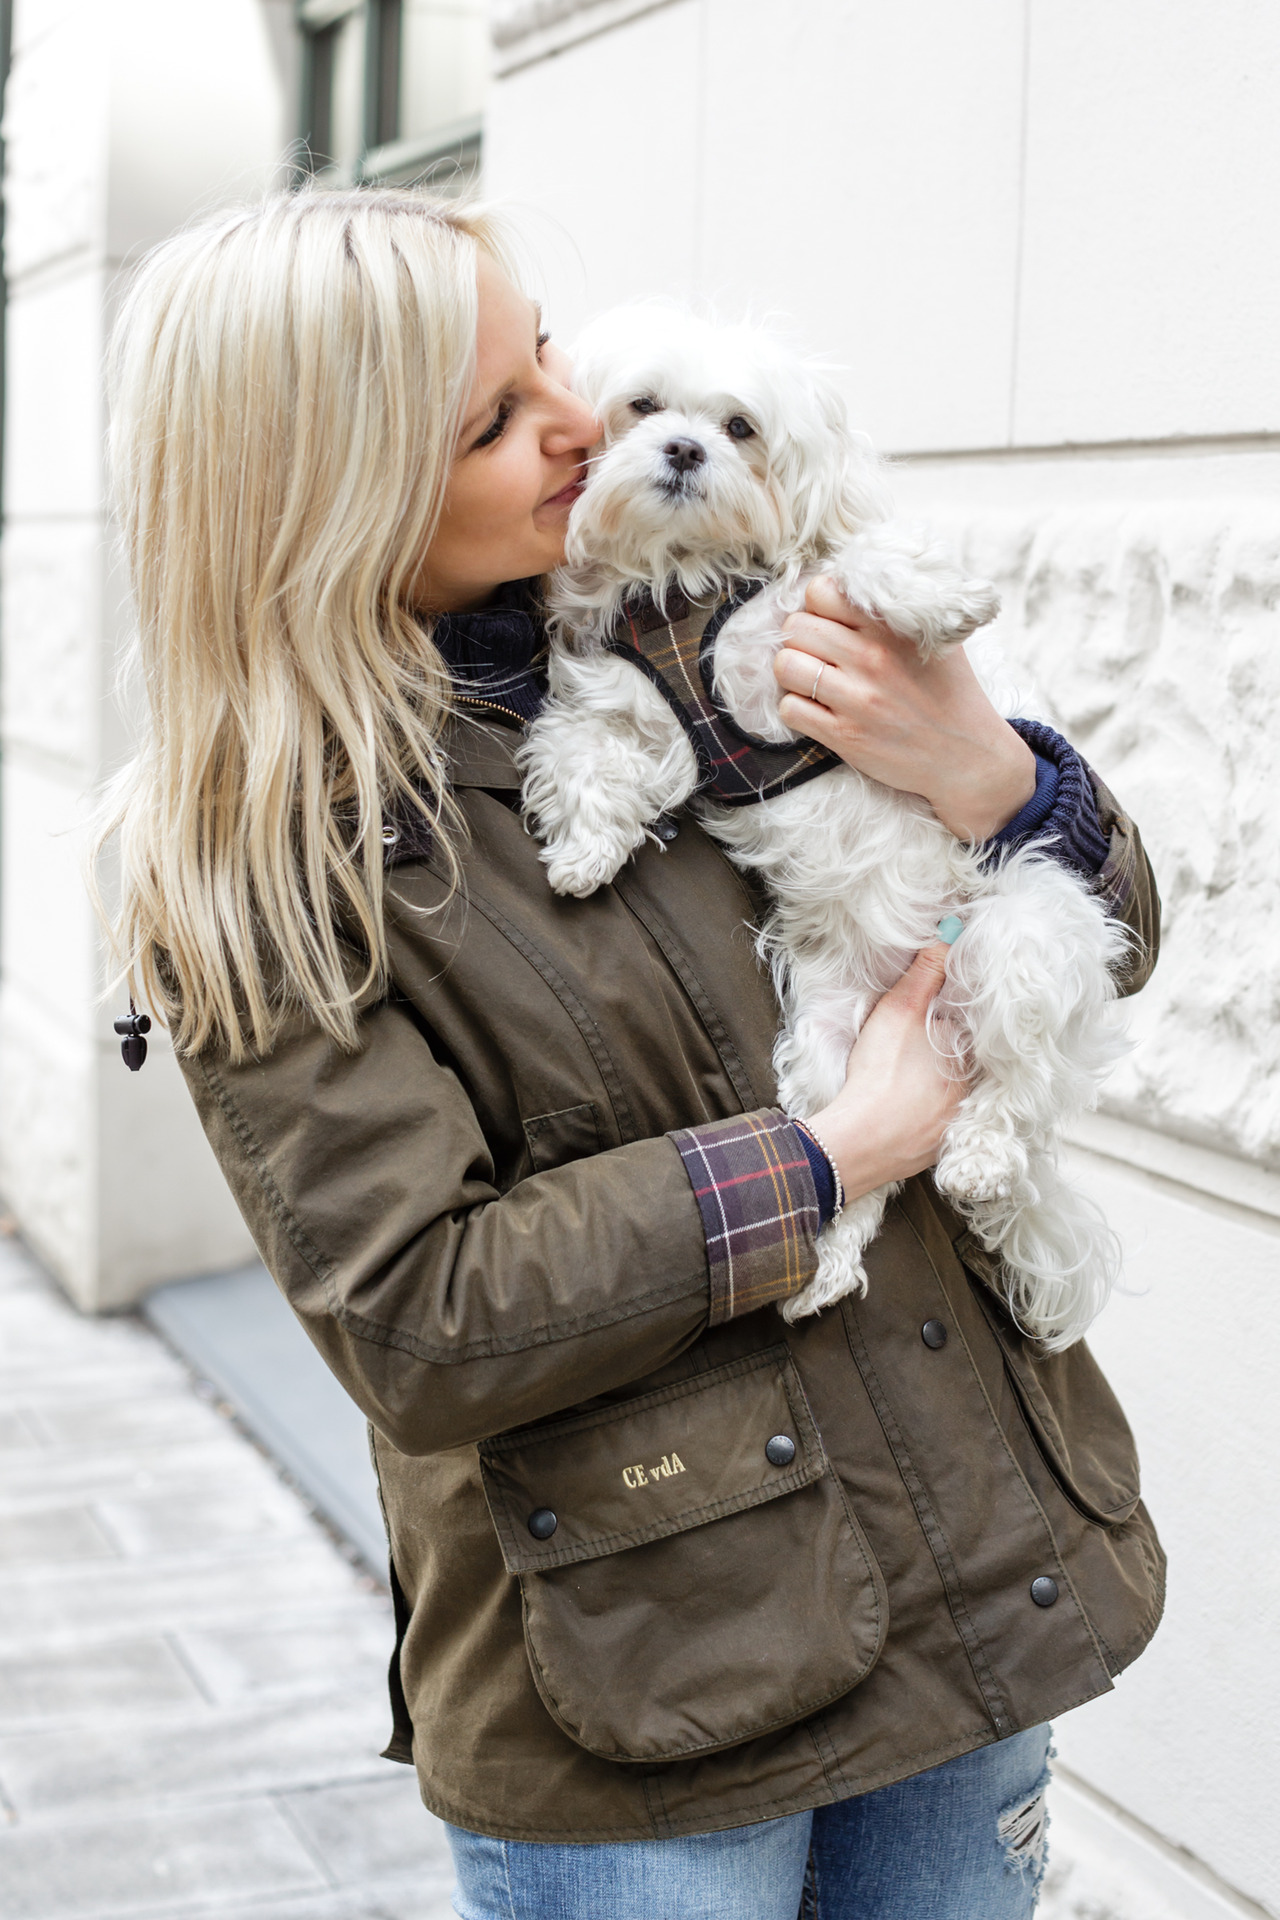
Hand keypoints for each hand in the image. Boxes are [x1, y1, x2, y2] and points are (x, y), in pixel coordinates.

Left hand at [773, 577, 1035, 840]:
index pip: (821, 592)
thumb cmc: (949, 692)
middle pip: (795, 627)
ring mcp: (856, 698)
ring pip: (785, 665)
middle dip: (801, 639)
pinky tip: (817, 709)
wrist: (967, 755)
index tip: (830, 622)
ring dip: (793, 672)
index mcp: (891, 627)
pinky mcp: (845, 735)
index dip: (818, 606)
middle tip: (818, 654)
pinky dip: (796, 708)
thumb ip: (898, 608)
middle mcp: (872, 658)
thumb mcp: (936, 636)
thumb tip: (854, 582)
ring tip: (813, 680)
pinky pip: (790, 708)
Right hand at [805, 947, 967, 1201]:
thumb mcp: (898, 1010)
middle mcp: (969, 1092)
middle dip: (945, 1058)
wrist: (861, 1138)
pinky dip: (925, 1117)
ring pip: (952, 1098)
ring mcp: (953, 1124)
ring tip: (912, 1081)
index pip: (970, 1034)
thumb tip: (948, 935)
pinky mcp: (935, 1149)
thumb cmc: (879, 1071)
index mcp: (965, 1056)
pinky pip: (936, 1126)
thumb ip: (925, 973)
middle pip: (963, 1067)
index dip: (951, 1025)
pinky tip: (905, 1110)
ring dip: (937, 1090)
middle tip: (917, 1053)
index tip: (932, 1025)